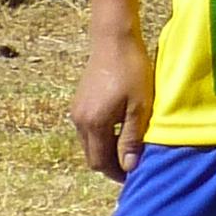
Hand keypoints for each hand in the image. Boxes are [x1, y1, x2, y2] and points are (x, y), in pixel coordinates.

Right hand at [68, 21, 150, 182]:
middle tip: (134, 165)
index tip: (135, 176)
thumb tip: (129, 167)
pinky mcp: (79, 102)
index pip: (100, 162)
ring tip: (129, 148)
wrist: (113, 40)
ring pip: (89, 143)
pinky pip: (88, 130)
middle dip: (111, 165)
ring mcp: (76, 111)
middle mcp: (79, 121)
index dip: (117, 173)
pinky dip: (102, 137)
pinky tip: (120, 130)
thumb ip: (132, 138)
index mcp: (93, 124)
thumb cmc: (132, 71)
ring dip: (107, 150)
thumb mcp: (139, 106)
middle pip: (92, 156)